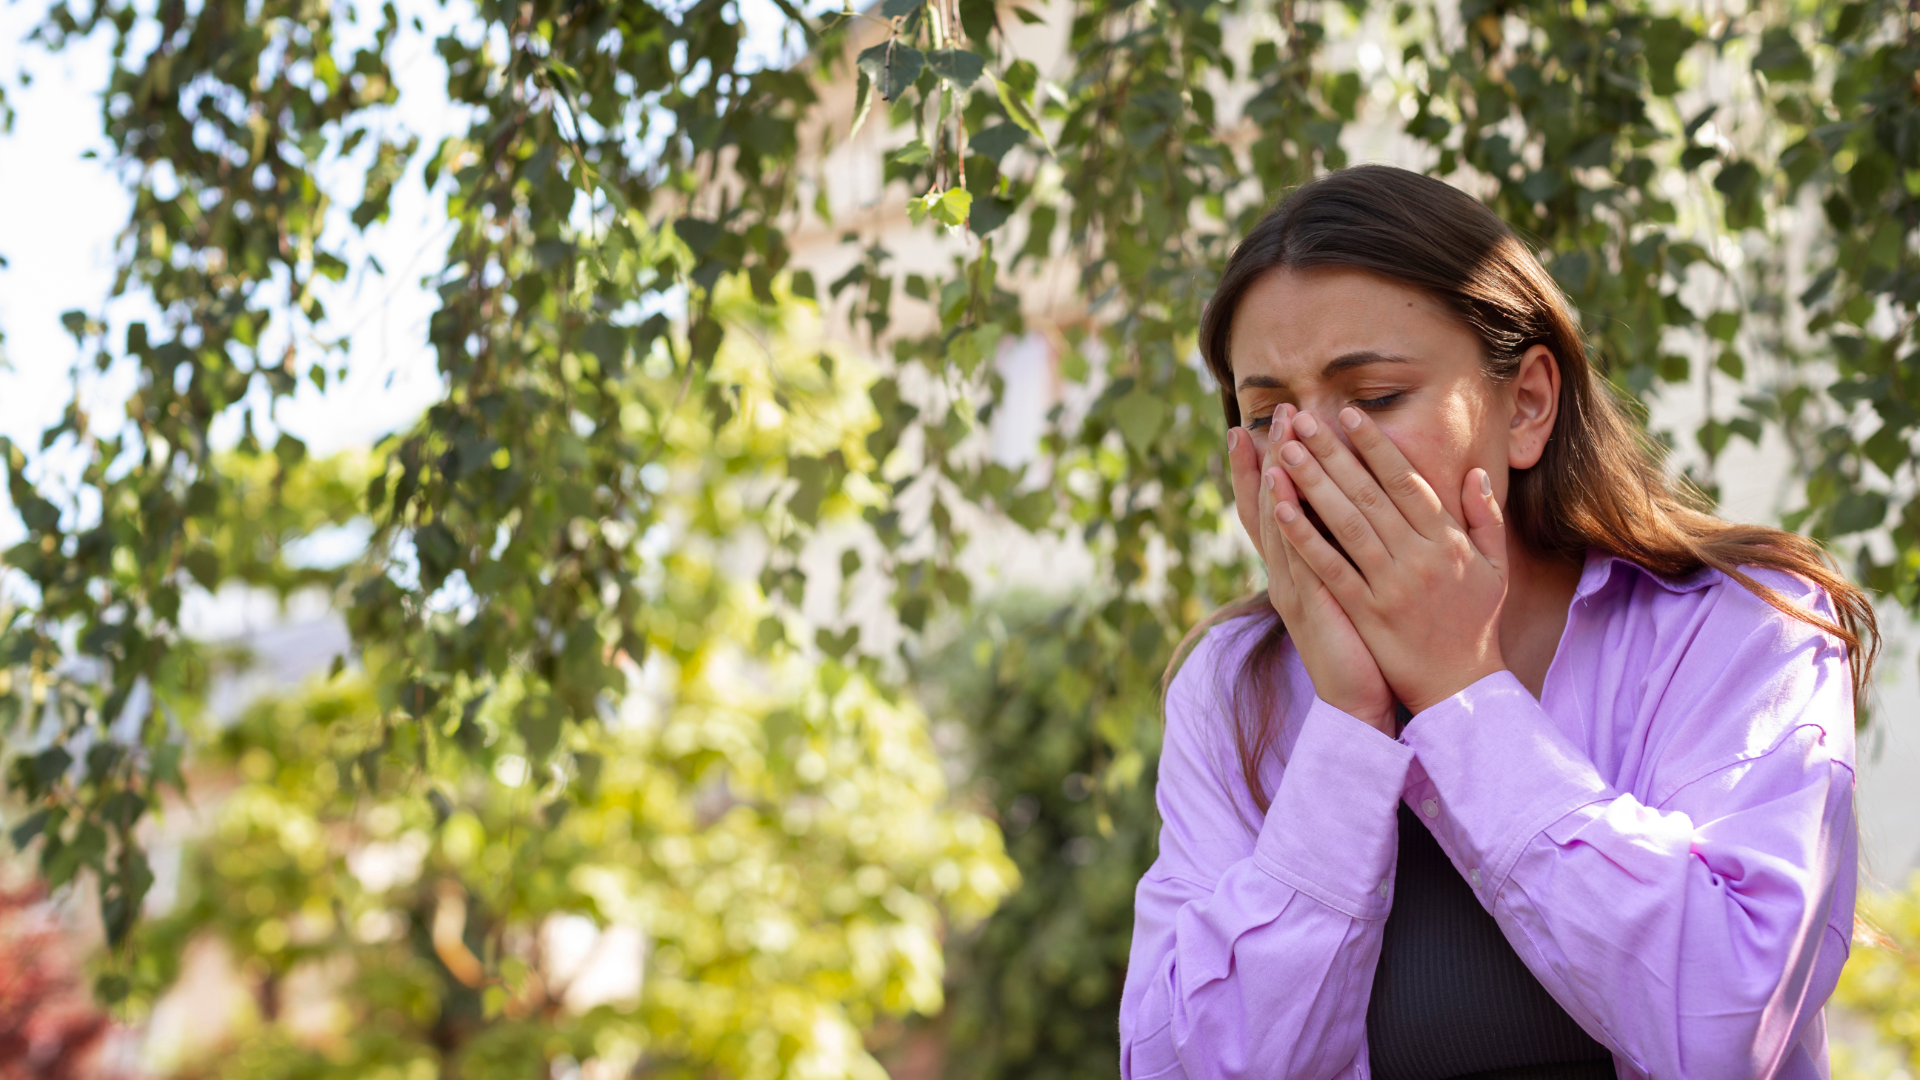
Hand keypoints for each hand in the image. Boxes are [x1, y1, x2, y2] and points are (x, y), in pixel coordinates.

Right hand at [1228, 405, 1395, 733]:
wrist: (1359, 702)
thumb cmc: (1363, 647)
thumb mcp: (1354, 590)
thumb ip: (1352, 551)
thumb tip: (1360, 511)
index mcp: (1300, 567)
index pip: (1278, 508)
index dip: (1266, 468)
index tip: (1262, 426)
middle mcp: (1288, 572)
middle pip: (1271, 506)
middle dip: (1273, 457)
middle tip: (1277, 413)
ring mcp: (1293, 587)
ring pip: (1278, 523)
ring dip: (1276, 477)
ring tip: (1278, 436)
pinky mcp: (1308, 605)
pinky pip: (1294, 557)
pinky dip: (1285, 523)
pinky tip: (1282, 492)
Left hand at [1268, 406, 1507, 714]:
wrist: (1462, 688)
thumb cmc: (1476, 623)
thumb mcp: (1494, 567)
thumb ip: (1484, 517)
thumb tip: (1474, 473)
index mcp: (1446, 541)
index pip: (1406, 482)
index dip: (1375, 446)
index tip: (1349, 414)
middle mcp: (1418, 557)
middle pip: (1370, 494)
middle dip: (1333, 454)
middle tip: (1303, 420)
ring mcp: (1390, 585)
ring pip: (1346, 524)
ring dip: (1313, 484)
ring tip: (1285, 452)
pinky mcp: (1366, 612)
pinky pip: (1330, 568)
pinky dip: (1304, 537)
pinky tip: (1281, 509)